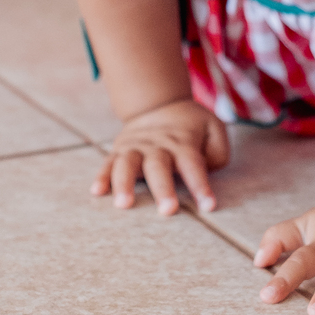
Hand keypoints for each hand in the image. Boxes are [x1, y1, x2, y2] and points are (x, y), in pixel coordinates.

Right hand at [91, 98, 228, 216]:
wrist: (159, 103)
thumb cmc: (191, 125)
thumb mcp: (213, 127)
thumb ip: (217, 151)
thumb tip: (207, 170)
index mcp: (183, 142)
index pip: (193, 164)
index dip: (201, 185)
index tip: (208, 207)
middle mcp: (158, 145)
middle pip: (159, 166)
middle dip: (163, 189)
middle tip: (168, 210)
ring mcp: (136, 147)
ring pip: (128, 163)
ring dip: (125, 183)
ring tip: (123, 204)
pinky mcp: (120, 150)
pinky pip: (108, 162)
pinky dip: (102, 176)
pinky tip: (97, 191)